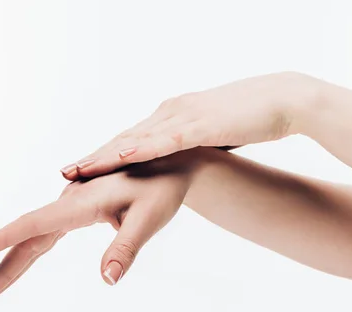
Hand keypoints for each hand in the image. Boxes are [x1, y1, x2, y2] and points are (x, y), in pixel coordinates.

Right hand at [0, 153, 195, 298]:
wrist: (170, 162)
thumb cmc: (161, 189)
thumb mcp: (149, 219)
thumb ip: (126, 247)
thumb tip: (107, 280)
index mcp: (83, 202)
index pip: (36, 224)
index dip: (4, 238)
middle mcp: (72, 200)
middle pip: (30, 235)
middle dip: (3, 263)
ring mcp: (74, 202)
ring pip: (37, 233)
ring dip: (13, 258)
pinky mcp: (80, 206)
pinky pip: (49, 229)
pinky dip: (31, 246)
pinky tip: (23, 258)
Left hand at [61, 72, 314, 180]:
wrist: (285, 98)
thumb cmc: (252, 116)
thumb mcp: (215, 133)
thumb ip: (196, 144)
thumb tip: (186, 160)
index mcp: (174, 115)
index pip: (133, 137)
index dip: (105, 154)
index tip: (83, 169)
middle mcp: (172, 112)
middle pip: (125, 138)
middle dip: (94, 156)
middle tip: (65, 172)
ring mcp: (184, 117)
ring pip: (136, 138)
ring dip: (105, 155)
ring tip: (78, 170)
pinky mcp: (202, 125)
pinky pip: (166, 139)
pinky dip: (141, 148)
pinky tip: (121, 156)